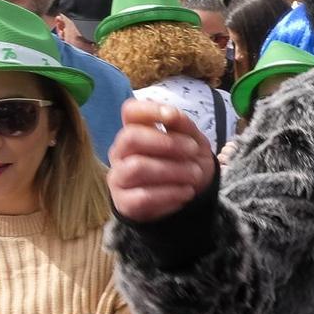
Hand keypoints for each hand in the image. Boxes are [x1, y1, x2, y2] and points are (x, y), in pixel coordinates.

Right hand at [108, 99, 216, 221]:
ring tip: (194, 175)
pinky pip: (143, 197)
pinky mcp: (124, 203)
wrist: (189, 198)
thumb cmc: (185, 163)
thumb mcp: (193, 141)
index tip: (173, 117)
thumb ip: (182, 126)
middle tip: (193, 150)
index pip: (130, 111)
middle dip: (167, 142)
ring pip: (137, 167)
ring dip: (172, 170)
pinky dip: (170, 194)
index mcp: (135, 131)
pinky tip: (186, 193)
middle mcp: (120, 152)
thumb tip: (172, 115)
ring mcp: (119, 177)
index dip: (150, 110)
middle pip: (131, 137)